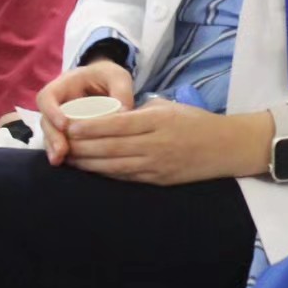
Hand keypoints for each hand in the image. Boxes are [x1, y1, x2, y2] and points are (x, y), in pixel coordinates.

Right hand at [39, 60, 136, 164]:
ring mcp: (58, 116)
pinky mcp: (65, 130)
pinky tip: (67, 163)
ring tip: (59, 161)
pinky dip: (61, 152)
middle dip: (52, 136)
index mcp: (66, 83)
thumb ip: (121, 92)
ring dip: (53, 147)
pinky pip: (58, 141)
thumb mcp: (118, 77)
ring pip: (49, 133)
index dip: (51, 111)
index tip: (64, 124)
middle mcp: (58, 101)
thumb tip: (124, 114)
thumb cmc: (110, 76)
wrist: (107, 81)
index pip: (48, 96)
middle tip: (62, 151)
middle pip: (46, 119)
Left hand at [61, 100, 273, 184]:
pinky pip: (126, 177)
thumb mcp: (169, 107)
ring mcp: (156, 165)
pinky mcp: (158, 180)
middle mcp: (155, 144)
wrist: (227, 147)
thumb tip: (109, 116)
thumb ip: (140, 112)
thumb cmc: (196, 122)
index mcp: (157, 120)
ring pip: (114, 166)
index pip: (116, 124)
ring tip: (68, 159)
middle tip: (60, 144)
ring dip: (88, 164)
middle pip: (110, 147)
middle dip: (82, 147)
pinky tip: (91, 171)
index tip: (69, 126)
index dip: (90, 127)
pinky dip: (105, 174)